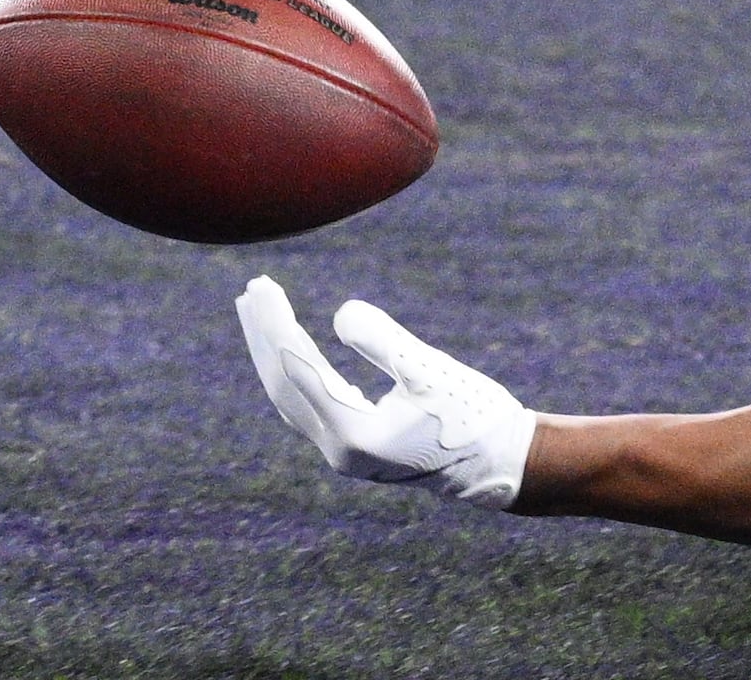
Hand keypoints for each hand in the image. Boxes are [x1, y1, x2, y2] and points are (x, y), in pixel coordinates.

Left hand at [237, 278, 535, 507]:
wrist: (498, 462)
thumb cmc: (473, 415)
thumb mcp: (433, 372)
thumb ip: (386, 342)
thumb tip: (341, 314)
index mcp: (354, 434)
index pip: (300, 369)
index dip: (277, 325)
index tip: (263, 287)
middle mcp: (338, 449)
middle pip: (284, 384)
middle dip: (265, 336)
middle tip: (252, 291)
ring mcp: (341, 452)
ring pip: (291, 395)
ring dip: (272, 352)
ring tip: (257, 313)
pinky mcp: (352, 446)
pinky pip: (308, 404)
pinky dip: (295, 371)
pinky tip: (292, 351)